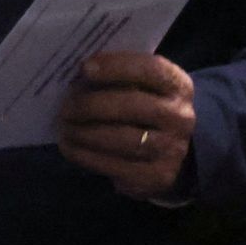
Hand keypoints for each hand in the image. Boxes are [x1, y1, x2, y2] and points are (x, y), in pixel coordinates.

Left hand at [56, 52, 196, 199]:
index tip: (84, 68)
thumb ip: (119, 76)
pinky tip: (70, 148)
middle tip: (66, 106)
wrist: (175, 150)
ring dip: (87, 133)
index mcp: (177, 85)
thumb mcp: (144, 85)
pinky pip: (118, 167)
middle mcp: (180, 117)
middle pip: (133, 106)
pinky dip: (88, 157)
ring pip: (125, 140)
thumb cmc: (147, 106)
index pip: (149, 70)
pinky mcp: (157, 177)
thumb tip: (79, 76)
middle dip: (93, 105)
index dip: (116, 67)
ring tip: (64, 127)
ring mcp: (172, 150)